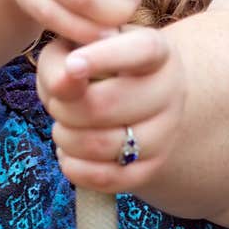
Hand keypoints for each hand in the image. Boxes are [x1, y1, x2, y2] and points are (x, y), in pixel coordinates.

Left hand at [36, 27, 186, 191]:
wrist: (126, 100)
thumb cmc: (92, 69)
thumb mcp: (70, 52)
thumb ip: (61, 62)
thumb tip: (64, 82)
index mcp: (157, 52)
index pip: (141, 51)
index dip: (105, 58)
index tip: (73, 64)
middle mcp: (171, 91)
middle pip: (110, 105)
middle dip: (67, 108)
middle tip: (58, 105)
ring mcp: (166, 133)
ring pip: (106, 145)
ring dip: (67, 138)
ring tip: (62, 128)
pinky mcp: (152, 168)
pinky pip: (108, 178)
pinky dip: (75, 168)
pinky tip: (68, 154)